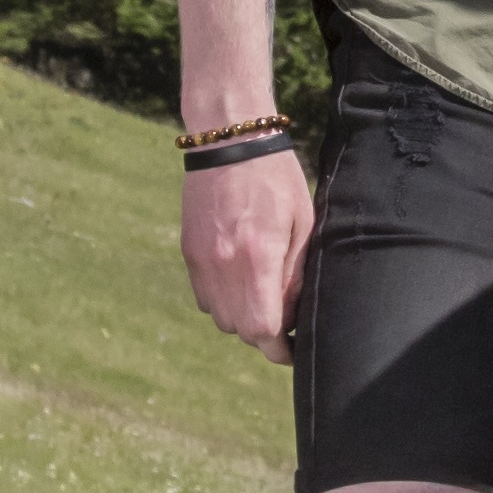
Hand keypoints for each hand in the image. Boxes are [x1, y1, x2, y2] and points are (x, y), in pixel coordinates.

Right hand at [181, 142, 313, 359]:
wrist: (230, 142)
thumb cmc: (277, 178)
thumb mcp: (303, 222)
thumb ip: (295, 273)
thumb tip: (292, 315)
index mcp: (257, 256)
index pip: (262, 328)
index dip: (279, 348)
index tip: (292, 349)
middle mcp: (223, 264)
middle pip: (241, 329)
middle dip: (265, 333)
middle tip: (285, 320)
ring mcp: (201, 260)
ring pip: (220, 317)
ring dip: (242, 317)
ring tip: (264, 297)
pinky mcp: (189, 252)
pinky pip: (204, 298)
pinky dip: (223, 300)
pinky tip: (241, 280)